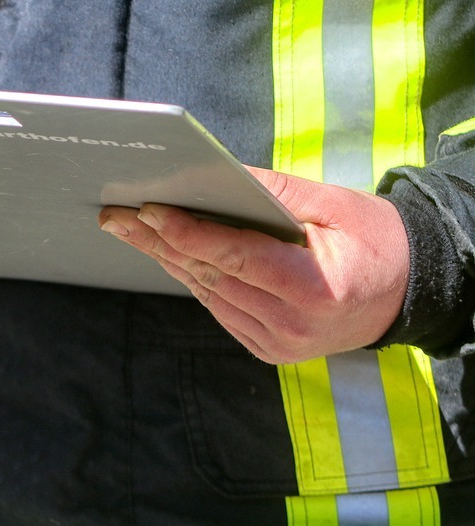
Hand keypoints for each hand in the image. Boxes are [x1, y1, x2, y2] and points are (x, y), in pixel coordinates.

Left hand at [97, 167, 409, 363]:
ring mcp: (280, 344)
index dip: (186, 233)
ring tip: (130, 229)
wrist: (410, 292)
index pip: (234, 257)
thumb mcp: (333, 203)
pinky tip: (166, 253)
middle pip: (210, 276)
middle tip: (116, 215)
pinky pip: (219, 308)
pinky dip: (193, 278)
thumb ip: (271, 192)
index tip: (148, 209)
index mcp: (315, 289)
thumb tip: (211, 175)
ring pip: (207, 293)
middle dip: (158, 241)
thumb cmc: (375, 239)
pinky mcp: (270, 349)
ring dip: (166, 259)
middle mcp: (293, 326)